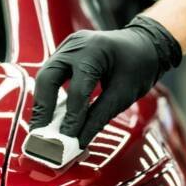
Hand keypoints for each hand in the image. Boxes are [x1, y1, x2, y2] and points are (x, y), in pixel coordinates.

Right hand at [29, 15, 181, 146]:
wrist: (146, 44)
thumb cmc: (140, 66)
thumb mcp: (123, 95)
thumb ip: (98, 118)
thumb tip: (79, 142)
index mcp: (95, 51)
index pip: (77, 89)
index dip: (71, 117)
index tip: (66, 141)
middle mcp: (76, 45)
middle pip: (48, 77)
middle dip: (43, 108)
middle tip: (40, 134)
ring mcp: (68, 46)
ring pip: (45, 76)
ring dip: (43, 103)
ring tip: (41, 128)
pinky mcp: (65, 53)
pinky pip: (51, 75)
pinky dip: (49, 95)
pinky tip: (49, 114)